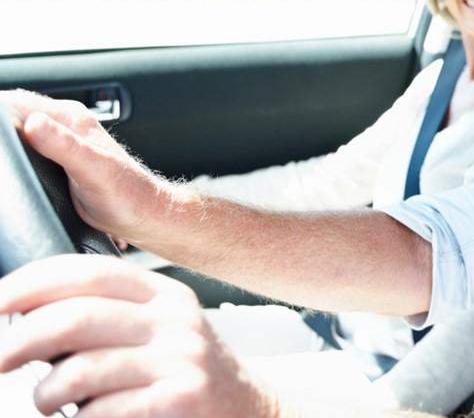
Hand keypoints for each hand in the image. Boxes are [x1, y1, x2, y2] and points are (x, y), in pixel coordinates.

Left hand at [0, 255, 277, 417]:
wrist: (249, 412)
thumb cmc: (186, 375)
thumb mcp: (159, 331)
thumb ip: (110, 315)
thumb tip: (28, 312)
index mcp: (163, 294)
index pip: (89, 272)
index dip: (33, 282)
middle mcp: (174, 320)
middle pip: (77, 317)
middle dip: (20, 340)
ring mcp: (180, 360)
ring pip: (82, 370)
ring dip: (45, 393)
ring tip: (45, 401)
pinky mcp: (181, 398)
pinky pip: (105, 410)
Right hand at [1, 90, 171, 242]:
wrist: (144, 213)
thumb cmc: (127, 193)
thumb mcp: (93, 169)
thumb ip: (65, 146)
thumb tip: (33, 124)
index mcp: (70, 118)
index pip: (17, 102)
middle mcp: (65, 124)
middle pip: (14, 114)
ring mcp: (61, 141)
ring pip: (19, 130)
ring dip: (5, 139)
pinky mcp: (58, 159)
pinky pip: (28, 147)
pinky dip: (15, 152)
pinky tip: (10, 165)